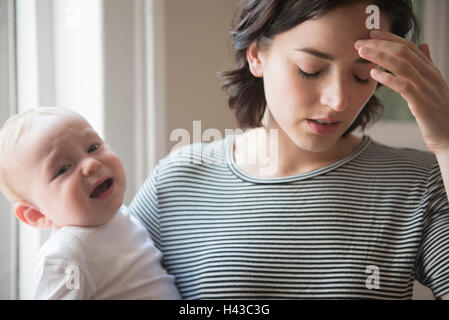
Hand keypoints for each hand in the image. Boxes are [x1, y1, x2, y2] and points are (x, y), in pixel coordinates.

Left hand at [355, 30, 448, 154]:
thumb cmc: (437, 112)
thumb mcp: (432, 84)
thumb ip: (426, 65)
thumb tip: (423, 45)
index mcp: (430, 70)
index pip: (409, 46)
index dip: (389, 38)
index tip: (371, 34)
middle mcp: (429, 75)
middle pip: (403, 52)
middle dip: (380, 44)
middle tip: (359, 42)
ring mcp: (427, 88)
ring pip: (402, 65)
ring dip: (379, 56)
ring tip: (362, 53)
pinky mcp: (422, 102)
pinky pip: (403, 85)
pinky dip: (387, 77)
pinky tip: (373, 74)